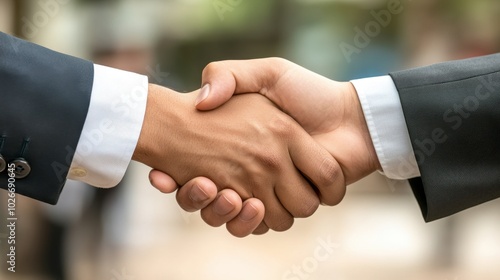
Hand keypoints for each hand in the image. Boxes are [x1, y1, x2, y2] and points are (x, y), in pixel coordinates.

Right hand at [150, 58, 380, 235]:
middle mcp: (251, 170)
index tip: (163, 174)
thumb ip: (229, 75)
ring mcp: (268, 189)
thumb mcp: (267, 73)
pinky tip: (243, 203)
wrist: (350, 118)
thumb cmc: (309, 93)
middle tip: (199, 183)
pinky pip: (256, 225)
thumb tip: (198, 101)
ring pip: (230, 215)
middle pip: (211, 198)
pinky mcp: (285, 206)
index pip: (198, 167)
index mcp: (241, 145)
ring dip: (219, 211)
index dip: (180, 176)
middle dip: (200, 198)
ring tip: (223, 192)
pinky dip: (245, 222)